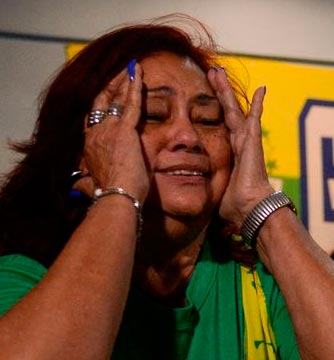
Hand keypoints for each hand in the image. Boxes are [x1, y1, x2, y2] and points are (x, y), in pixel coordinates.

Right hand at [80, 61, 148, 200]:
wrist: (116, 198)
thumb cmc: (111, 195)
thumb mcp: (94, 185)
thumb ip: (86, 183)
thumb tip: (77, 189)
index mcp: (88, 145)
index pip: (93, 118)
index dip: (99, 103)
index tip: (106, 93)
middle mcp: (94, 133)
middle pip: (101, 102)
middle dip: (111, 86)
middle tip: (120, 73)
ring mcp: (108, 129)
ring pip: (115, 98)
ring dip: (123, 82)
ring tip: (131, 68)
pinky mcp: (124, 130)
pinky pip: (131, 102)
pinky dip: (135, 85)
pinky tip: (138, 71)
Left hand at [208, 67, 272, 227]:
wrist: (250, 209)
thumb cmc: (234, 206)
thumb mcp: (212, 190)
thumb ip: (204, 186)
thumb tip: (191, 195)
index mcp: (231, 155)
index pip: (222, 127)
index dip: (214, 111)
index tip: (206, 97)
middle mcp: (240, 145)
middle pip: (227, 113)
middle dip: (218, 93)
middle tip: (211, 75)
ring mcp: (247, 142)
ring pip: (235, 110)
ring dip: (227, 91)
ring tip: (219, 72)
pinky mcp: (253, 142)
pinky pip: (255, 118)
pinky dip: (259, 104)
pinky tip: (262, 89)